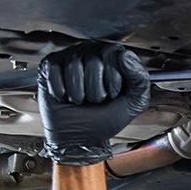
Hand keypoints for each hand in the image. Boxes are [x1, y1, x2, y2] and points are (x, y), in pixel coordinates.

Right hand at [37, 41, 150, 165]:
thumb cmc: (104, 119)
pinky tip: (65, 96)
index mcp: (114, 57)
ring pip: (73, 66)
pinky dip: (61, 92)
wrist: (78, 137)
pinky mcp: (51, 65)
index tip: (112, 94)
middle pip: (93, 61)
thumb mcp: (132, 104)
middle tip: (95, 100)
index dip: (113, 81)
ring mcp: (71, 56)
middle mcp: (92, 52)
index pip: (115, 56)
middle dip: (95, 91)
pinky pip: (54, 71)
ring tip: (80, 100)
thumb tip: (126, 56)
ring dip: (78, 93)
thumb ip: (139, 80)